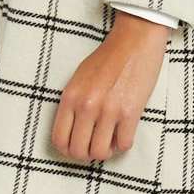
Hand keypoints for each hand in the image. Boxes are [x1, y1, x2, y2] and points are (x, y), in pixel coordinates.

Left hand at [52, 12, 172, 161]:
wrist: (134, 40)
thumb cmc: (107, 58)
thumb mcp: (79, 79)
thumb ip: (73, 104)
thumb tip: (73, 133)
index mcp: (70, 97)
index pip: (59, 140)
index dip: (68, 150)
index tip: (78, 146)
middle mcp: (86, 106)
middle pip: (78, 151)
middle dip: (87, 154)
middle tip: (95, 145)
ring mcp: (108, 110)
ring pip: (100, 153)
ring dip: (106, 151)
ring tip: (111, 140)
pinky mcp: (130, 112)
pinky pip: (124, 144)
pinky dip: (123, 144)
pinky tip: (124, 132)